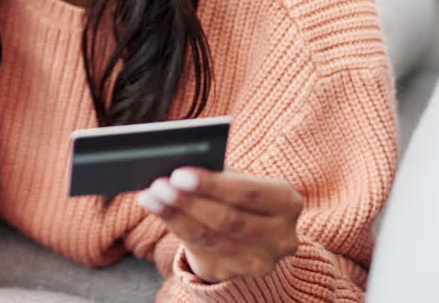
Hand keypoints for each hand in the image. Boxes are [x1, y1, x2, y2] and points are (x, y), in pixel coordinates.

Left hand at [136, 166, 302, 283]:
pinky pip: (198, 250)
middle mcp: (281, 237)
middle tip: (159, 184)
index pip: (249, 193)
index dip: (212, 185)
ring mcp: (258, 261)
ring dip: (174, 215)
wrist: (252, 235)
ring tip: (151, 196)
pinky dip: (173, 226)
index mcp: (288, 202)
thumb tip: (180, 164)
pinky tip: (155, 208)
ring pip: (210, 238)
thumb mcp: (240, 180)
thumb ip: (219, 172)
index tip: (179, 173)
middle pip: (228, 220)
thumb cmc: (240, 195)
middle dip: (189, 201)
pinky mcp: (233, 274)